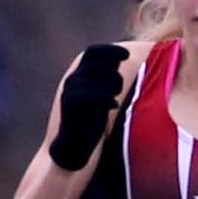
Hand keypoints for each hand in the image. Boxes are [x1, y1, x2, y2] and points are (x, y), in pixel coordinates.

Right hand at [47, 44, 128, 168]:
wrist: (72, 148)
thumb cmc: (91, 122)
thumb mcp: (101, 96)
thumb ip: (108, 79)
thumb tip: (125, 63)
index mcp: (79, 75)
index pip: (93, 52)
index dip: (110, 50)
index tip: (127, 54)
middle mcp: (72, 80)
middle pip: (98, 63)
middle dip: (114, 73)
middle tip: (119, 89)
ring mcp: (69, 93)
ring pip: (95, 77)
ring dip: (112, 85)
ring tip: (116, 99)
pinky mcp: (70, 108)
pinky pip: (90, 95)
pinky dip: (105, 98)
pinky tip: (113, 105)